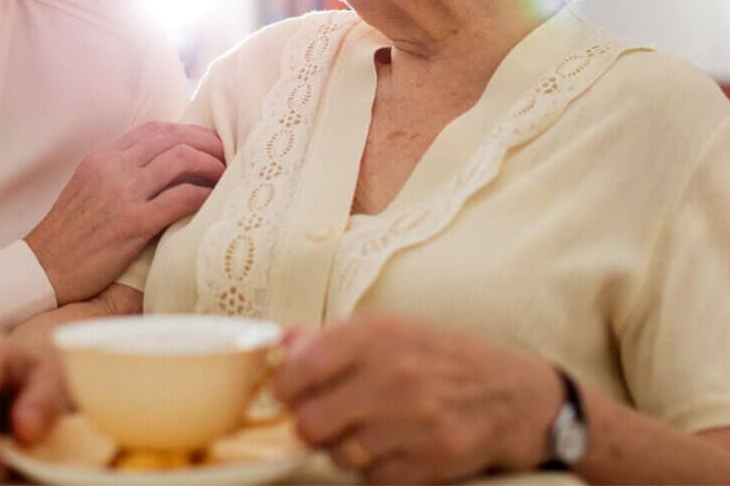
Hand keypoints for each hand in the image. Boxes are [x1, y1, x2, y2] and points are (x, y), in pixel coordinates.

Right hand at [25, 122, 223, 303]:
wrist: (41, 270)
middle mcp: (113, 168)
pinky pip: (181, 198)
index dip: (188, 131)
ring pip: (181, 160)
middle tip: (226, 156)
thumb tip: (159, 166)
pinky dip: (203, 195)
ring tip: (224, 177)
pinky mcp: (133, 223)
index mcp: (103, 157)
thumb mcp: (88, 189)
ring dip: (210, 165)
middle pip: (173, 138)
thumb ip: (118, 172)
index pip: (155, 129)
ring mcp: (123, 193)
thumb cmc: (68, 236)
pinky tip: (213, 202)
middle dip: (206, 143)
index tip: (207, 142)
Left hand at [272, 315, 560, 484]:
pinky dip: (376, 471)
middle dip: (310, 426)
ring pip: (339, 454)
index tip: (288, 394)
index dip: (284, 388)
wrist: (516, 392)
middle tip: (323, 420)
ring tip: (364, 432)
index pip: (300, 368)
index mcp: (376, 333)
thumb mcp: (392, 329)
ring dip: (343, 450)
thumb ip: (333, 337)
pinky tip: (392, 449)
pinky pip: (374, 479)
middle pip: (311, 421)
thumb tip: (283, 343)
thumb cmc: (444, 357)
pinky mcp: (433, 459)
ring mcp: (414, 418)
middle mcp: (392, 372)